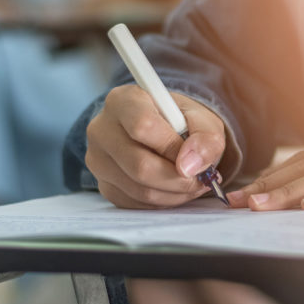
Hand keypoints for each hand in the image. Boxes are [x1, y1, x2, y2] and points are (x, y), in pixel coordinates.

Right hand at [86, 85, 225, 208]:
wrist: (162, 133)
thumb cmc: (180, 122)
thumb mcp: (202, 120)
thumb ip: (205, 137)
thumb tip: (190, 166)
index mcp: (123, 100)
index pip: (143, 126)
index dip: (173, 147)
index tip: (194, 156)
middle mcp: (102, 128)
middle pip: (140, 165)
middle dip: (178, 179)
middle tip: (201, 179)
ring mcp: (97, 160)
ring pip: (139, 189)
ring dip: (174, 193)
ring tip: (192, 184)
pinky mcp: (103, 185)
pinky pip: (136, 203)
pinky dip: (162, 201)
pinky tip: (174, 189)